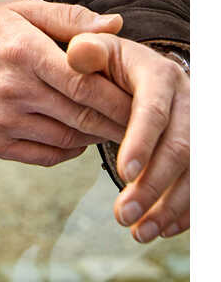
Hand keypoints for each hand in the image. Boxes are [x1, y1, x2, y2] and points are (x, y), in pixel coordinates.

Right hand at [0, 0, 132, 166]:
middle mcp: (12, 88)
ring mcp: (1, 120)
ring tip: (111, 128)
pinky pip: (46, 156)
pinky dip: (69, 151)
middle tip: (137, 122)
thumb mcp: (20, 10)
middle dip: (116, 122)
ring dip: (95, 137)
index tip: (139, 99)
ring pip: (67, 140)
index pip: (83, 83)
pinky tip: (77, 138)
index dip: (117, 96)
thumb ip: (69, 18)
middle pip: (81, 116)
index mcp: (22, 50)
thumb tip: (115, 24)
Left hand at [66, 34, 188, 240]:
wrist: (138, 70)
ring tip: (139, 231)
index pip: (154, 110)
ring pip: (195, 171)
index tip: (122, 173)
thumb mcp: (96, 50)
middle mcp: (187, 99)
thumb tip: (78, 53)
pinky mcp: (201, 149)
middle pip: (179, 146)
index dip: (141, 141)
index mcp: (158, 74)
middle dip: (153, 184)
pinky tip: (161, 228)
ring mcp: (199, 126)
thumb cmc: (109, 64)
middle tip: (122, 213)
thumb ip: (85, 52)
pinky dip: (184, 210)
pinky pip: (202, 183)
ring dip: (168, 205)